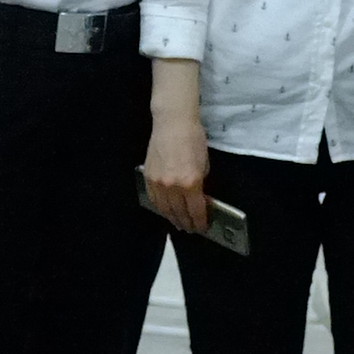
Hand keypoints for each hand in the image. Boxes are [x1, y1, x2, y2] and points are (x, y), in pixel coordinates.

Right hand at [140, 99, 211, 233]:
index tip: (202, 227)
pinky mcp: (148, 178)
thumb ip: (201, 184)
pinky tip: (165, 211)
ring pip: (164, 209)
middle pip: (179, 213)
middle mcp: (173, 187)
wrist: (173, 123)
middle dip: (186, 223)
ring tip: (178, 223)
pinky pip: (153, 199)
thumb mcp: (204, 165)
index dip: (200, 222)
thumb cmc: (194, 139)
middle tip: (190, 229)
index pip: (195, 211)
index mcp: (191, 183)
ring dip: (172, 218)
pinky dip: (160, 208)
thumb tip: (199, 198)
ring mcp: (158, 183)